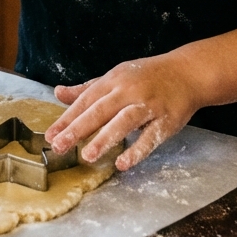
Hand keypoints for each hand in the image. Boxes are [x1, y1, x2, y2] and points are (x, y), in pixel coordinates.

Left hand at [44, 52, 201, 171]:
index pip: (85, 101)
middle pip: (100, 110)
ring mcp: (147, 105)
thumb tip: (58, 93)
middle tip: (59, 146)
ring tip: (87, 156)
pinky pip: (150, 137)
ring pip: (123, 122)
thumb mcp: (115, 77)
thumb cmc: (147, 76)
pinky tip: (123, 163)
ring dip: (105, 139)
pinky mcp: (165, 120)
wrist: (186, 72)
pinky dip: (137, 150)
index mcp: (113, 81)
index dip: (67, 118)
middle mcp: (128, 91)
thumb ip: (86, 88)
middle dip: (78, 129)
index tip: (50, 135)